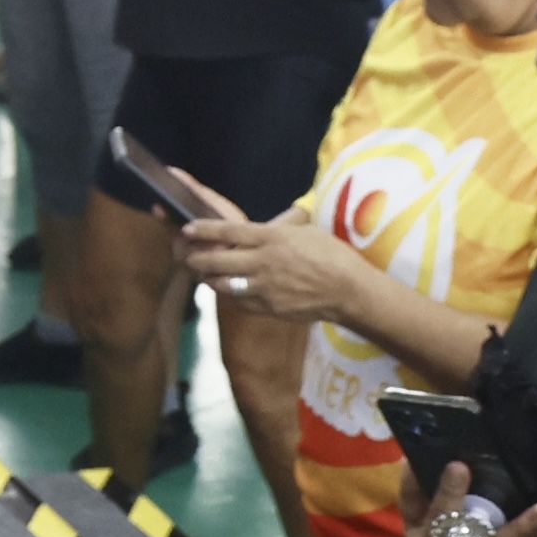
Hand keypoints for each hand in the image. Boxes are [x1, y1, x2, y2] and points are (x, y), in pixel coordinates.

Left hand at [177, 202, 370, 321]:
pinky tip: (229, 289)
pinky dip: (230, 294)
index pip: (228, 231)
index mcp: (272, 238)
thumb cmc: (332, 255)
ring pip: (222, 284)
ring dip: (209, 278)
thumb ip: (277, 232)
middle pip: (216, 260)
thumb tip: (260, 231)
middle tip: (188, 255)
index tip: (187, 228)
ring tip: (204, 273)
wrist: (348, 290)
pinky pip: (239, 300)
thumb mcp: (304, 231)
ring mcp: (263, 287)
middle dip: (196, 258)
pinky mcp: (267, 308)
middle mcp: (263, 262)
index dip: (204, 230)